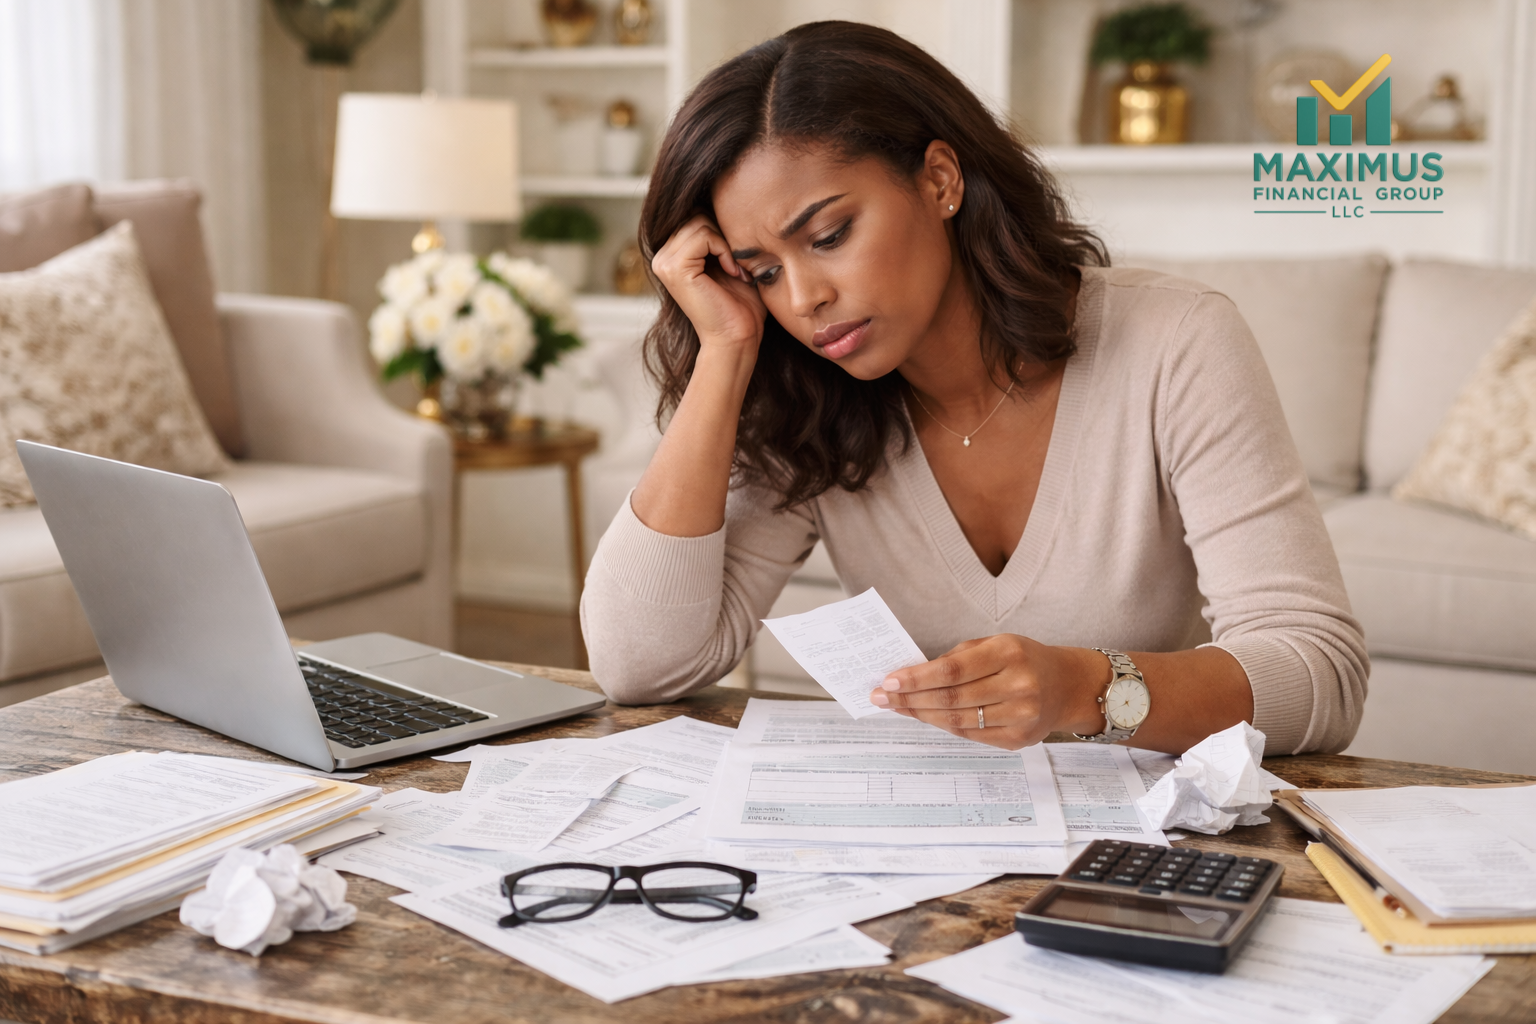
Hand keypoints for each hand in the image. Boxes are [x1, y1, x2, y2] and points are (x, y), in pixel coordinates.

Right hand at [650, 214, 766, 353]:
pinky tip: (731, 270)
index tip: (736, 259)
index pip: (694, 215)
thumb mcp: (729, 260)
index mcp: (671, 254)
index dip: (721, 230)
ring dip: (725, 243)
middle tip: (738, 264)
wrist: (737, 337)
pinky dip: (723, 249)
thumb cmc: (740, 304)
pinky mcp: (674, 268)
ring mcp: (664, 262)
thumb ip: (719, 235)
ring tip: (735, 269)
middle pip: (695, 214)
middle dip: (723, 234)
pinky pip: (703, 235)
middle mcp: (661, 256)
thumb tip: (726, 198)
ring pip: (699, 222)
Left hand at [868, 635, 1107, 749]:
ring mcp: (1021, 716)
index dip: (917, 678)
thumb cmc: (1024, 659)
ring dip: (921, 715)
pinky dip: (943, 726)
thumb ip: (957, 658)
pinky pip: (970, 735)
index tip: (889, 680)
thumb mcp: (996, 643)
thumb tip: (912, 675)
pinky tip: (925, 717)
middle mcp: (1018, 686)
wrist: (1069, 686)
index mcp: (1009, 653)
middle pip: (951, 699)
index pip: (953, 670)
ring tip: (897, 707)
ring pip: (957, 721)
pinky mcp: (1019, 739)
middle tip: (881, 697)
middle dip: (910, 699)